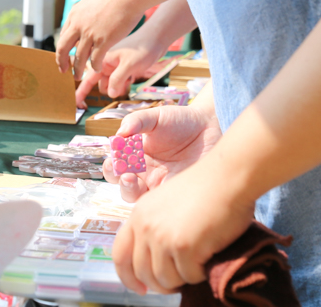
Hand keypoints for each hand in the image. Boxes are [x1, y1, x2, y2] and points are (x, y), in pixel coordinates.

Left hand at [56, 0, 142, 79]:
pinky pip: (95, 59)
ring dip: (77, 69)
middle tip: (62, 70)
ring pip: (79, 57)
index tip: (63, 57)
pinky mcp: (103, 40)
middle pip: (63, 48)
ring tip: (77, 77)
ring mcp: (90, 33)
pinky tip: (97, 69)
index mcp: (74, 15)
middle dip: (61, 62)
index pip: (63, 36)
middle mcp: (78, 25)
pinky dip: (95, 66)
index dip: (62, 49)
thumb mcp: (91, 3)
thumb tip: (80, 22)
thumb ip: (83, 15)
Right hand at [75, 34, 166, 106]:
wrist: (157, 38)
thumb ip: (117, 79)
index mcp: (102, 59)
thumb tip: (109, 94)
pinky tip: (130, 79)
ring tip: (129, 80)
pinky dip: (123, 84)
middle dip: (108, 89)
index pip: (88, 78)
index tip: (78, 104)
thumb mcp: (129, 64)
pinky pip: (119, 82)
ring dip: (117, 87)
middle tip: (122, 85)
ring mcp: (115, 66)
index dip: (82, 92)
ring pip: (111, 84)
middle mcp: (106, 63)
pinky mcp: (124, 68)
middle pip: (101, 84)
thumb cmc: (143, 48)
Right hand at [103, 103, 220, 201]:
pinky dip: (156, 201)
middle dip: (119, 181)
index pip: (115, 166)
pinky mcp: (176, 193)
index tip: (114, 159)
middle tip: (125, 173)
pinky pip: (162, 203)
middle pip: (123, 185)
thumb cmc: (180, 120)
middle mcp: (144, 173)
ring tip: (133, 180)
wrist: (209, 127)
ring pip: (138, 198)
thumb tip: (120, 133)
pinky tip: (159, 189)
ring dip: (131, 191)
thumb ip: (137, 120)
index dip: (110, 165)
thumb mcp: (156, 117)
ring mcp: (160, 184)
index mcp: (134, 156)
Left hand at [112, 154, 253, 293]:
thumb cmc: (205, 190)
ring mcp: (162, 237)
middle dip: (161, 284)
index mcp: (138, 215)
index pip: (120, 254)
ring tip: (196, 265)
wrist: (227, 177)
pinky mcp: (183, 246)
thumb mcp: (166, 205)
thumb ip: (154, 228)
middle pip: (142, 273)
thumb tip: (154, 263)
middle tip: (179, 281)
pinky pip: (189, 277)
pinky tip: (209, 258)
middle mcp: (145, 226)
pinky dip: (201, 274)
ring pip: (166, 280)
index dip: (127, 277)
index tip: (139, 288)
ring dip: (182, 279)